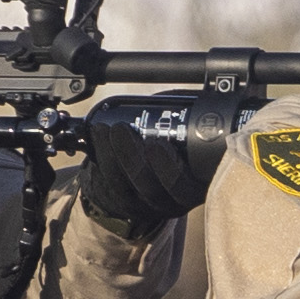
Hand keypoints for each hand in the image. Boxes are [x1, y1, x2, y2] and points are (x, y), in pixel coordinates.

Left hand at [74, 116, 219, 242]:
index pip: (183, 189)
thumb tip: (204, 92)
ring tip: (104, 129)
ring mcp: (145, 206)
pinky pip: (106, 187)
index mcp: (194, 189)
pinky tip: (95, 141)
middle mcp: (170, 203)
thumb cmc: (181, 143)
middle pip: (149, 189)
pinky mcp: (122, 204)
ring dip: (110, 156)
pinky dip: (99, 163)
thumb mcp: (196, 137)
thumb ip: (199, 120)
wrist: (162, 169)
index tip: (156, 144)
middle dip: (131, 158)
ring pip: (123, 189)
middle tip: (120, 129)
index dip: (168, 170)